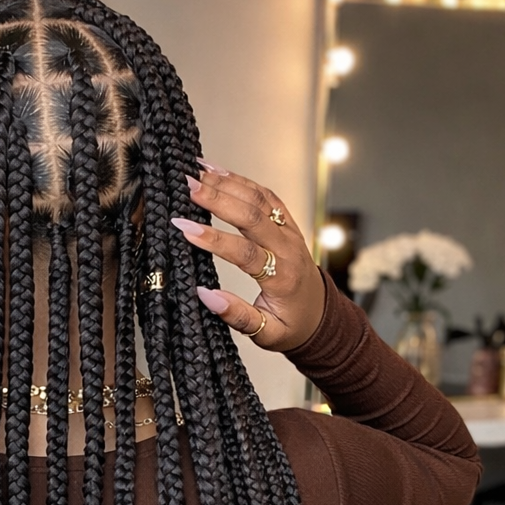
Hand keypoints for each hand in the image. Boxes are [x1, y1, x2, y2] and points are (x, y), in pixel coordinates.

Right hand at [171, 165, 324, 351]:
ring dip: (227, 183)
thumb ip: (238, 316)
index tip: (185, 228)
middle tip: (188, 187)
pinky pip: (266, 195)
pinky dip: (240, 180)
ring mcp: (289, 232)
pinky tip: (216, 171)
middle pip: (253, 216)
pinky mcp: (286, 222)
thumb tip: (206, 296)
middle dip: (218, 199)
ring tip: (196, 172)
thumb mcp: (267, 334)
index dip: (215, 240)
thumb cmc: (291, 325)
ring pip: (259, 199)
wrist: (319, 314)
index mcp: (283, 278)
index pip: (247, 253)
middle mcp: (288, 249)